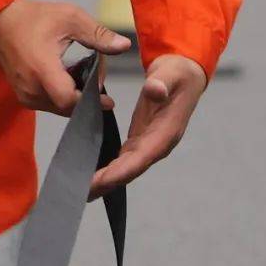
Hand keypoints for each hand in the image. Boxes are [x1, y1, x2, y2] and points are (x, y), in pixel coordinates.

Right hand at [0, 0, 131, 114]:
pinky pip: (48, 103)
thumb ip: (98, 34)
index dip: (90, 102)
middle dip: (86, 96)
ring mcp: (24, 94)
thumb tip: (124, 46)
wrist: (1, 21)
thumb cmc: (36, 17)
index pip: (69, 100)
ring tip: (83, 73)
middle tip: (96, 75)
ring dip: (74, 96)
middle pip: (66, 106)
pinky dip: (62, 95)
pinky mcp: (22, 96)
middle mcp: (31, 88)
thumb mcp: (71, 18)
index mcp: (42, 69)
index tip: (108, 100)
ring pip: (58, 107)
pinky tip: (68, 77)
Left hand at [89, 53, 206, 198]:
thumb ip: (162, 82)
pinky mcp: (140, 140)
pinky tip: (92, 176)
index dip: (122, 170)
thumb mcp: (170, 73)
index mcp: (166, 132)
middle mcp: (157, 144)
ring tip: (82, 191)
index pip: (142, 157)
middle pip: (131, 169)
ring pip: (126, 168)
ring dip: (105, 180)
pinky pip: (123, 160)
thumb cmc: (177, 75)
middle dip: (108, 182)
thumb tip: (155, 90)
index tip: (101, 180)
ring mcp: (149, 144)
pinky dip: (108, 170)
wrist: (183, 76)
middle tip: (82, 192)